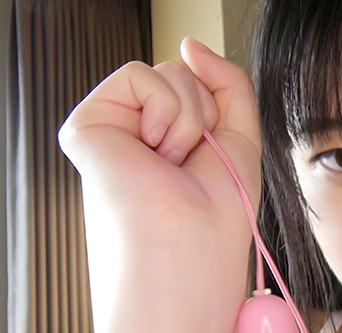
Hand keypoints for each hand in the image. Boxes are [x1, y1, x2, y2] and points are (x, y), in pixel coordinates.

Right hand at [58, 37, 261, 332]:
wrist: (184, 265)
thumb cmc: (213, 229)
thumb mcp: (239, 143)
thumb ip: (227, 86)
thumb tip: (190, 43)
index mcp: (172, 153)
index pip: (203, 96)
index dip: (220, 118)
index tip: (209, 163)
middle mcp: (140, 142)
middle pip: (187, 78)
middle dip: (207, 118)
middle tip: (188, 170)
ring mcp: (114, 135)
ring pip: (168, 72)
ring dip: (190, 120)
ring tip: (171, 167)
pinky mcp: (86, 129)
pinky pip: (140, 74)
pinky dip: (166, 111)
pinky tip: (155, 154)